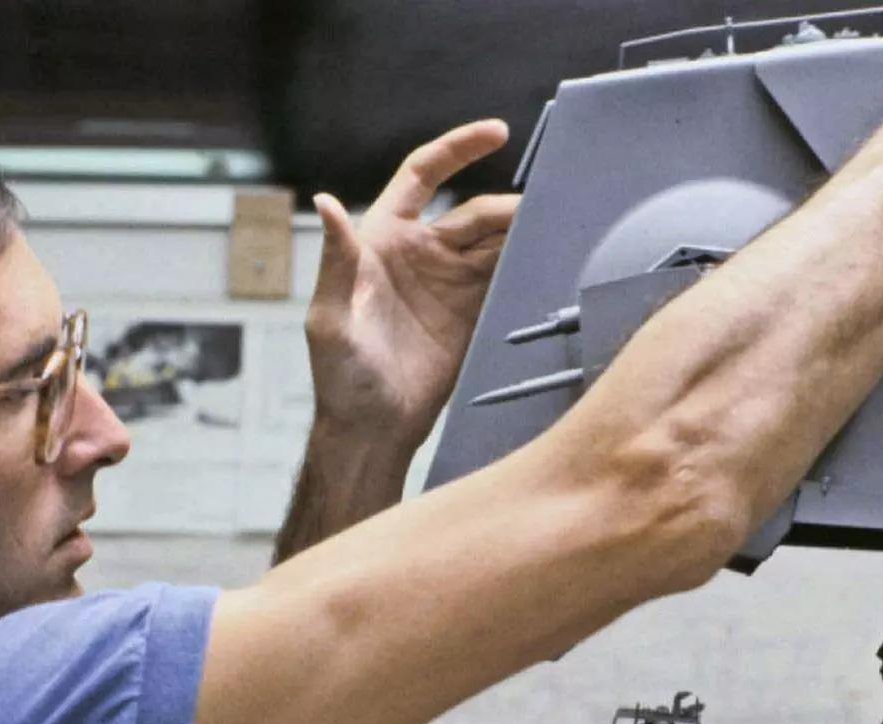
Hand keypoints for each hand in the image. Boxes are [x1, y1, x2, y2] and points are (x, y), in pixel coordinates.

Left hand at [305, 121, 520, 462]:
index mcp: (383, 238)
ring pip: (496, 242)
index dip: (458, 149)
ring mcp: (451, 283)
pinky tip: (548, 263)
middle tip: (540, 214)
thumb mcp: (330, 317)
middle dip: (507, 208)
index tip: (497, 133)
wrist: (372, 430)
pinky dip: (528, 268)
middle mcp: (420, 252)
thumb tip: (325, 202)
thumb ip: (336, 259)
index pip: (423, 174)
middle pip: (474, 213)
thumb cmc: (339, 377)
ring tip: (556, 229)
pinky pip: (506, 279)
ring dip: (524, 234)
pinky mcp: (473, 314)